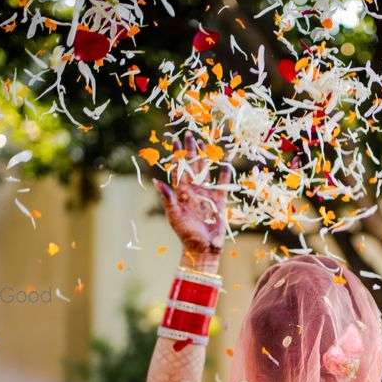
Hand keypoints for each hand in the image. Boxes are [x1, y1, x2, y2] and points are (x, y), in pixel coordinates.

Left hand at [154, 131, 229, 253]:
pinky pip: (222, 185)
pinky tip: (225, 162)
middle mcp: (194, 190)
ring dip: (204, 157)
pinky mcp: (219, 202)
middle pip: (192, 166)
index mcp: (182, 193)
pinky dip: (224, 174)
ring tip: (203, 142)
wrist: (202, 248)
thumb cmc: (185, 234)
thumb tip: (156, 181)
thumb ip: (168, 198)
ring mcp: (207, 195)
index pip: (179, 169)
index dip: (177, 155)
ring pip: (205, 171)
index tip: (175, 140)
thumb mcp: (174, 215)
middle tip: (189, 133)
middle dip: (190, 150)